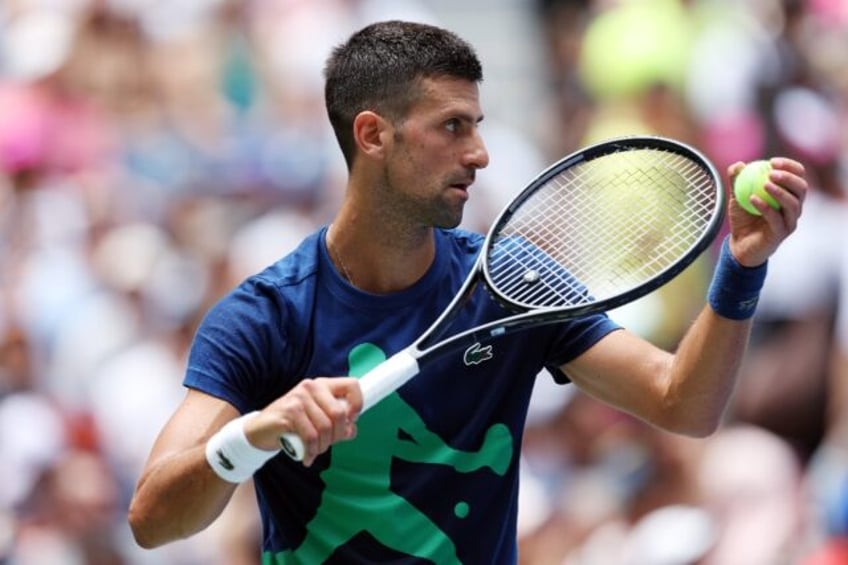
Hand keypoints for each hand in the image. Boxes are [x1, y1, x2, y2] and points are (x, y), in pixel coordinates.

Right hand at [245, 377, 362, 465]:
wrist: (260, 430)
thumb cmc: (291, 424)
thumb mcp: (316, 420)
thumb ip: (335, 423)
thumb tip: (352, 430)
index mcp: (322, 385)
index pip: (352, 385)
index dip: (357, 405)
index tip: (350, 422)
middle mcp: (311, 387)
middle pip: (339, 413)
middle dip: (338, 435)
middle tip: (328, 445)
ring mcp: (299, 398)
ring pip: (325, 427)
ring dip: (323, 446)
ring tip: (315, 451)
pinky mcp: (289, 412)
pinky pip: (310, 436)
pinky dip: (312, 451)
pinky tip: (308, 457)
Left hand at [726, 157, 806, 266]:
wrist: (739, 244)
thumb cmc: (743, 218)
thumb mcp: (736, 197)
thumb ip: (737, 181)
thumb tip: (737, 165)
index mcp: (789, 194)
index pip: (798, 176)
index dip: (789, 166)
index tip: (772, 162)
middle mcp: (794, 207)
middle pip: (801, 188)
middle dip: (789, 177)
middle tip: (771, 173)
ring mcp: (790, 221)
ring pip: (793, 204)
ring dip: (780, 192)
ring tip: (764, 184)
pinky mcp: (782, 233)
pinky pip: (776, 218)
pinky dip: (766, 207)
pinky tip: (752, 199)